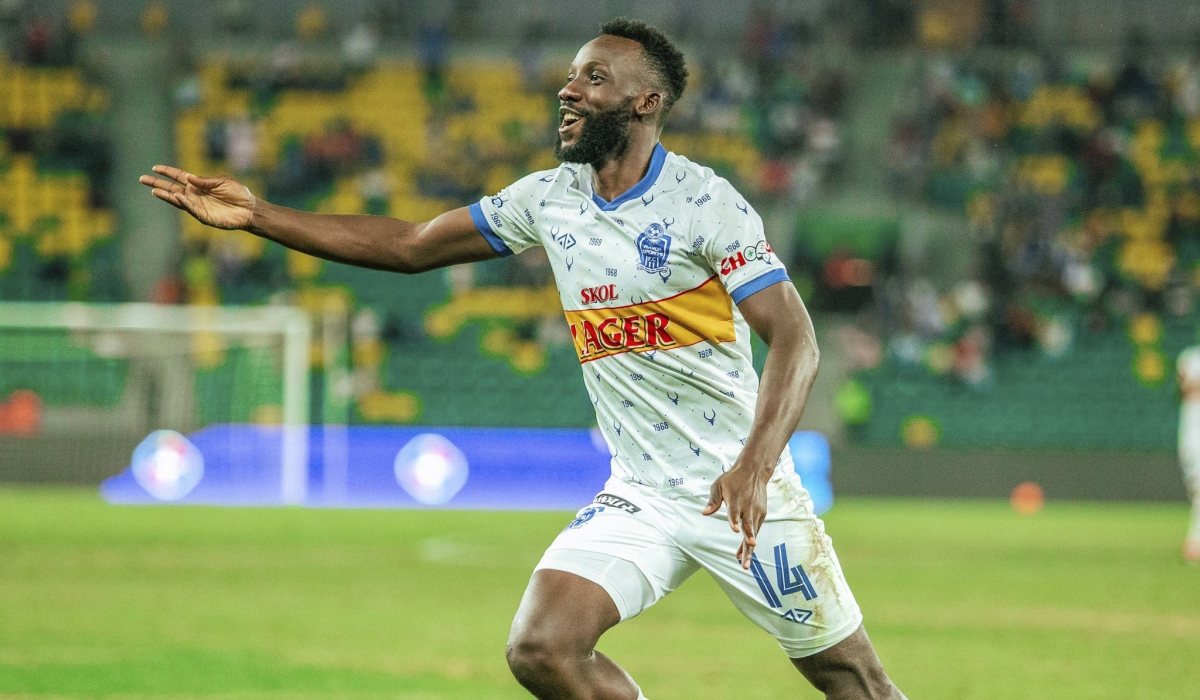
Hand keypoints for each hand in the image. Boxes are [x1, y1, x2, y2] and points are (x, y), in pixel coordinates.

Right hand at [139, 165, 255, 229]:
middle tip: (142, 179)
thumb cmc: (237, 194)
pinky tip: (177, 197)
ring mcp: (198, 206)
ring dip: (166, 195)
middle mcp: (195, 195)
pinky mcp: (204, 216)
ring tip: (153, 190)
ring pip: (178, 200)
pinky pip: (191, 209)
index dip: (167, 172)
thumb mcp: (222, 182)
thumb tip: (188, 178)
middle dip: (157, 184)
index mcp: (199, 185)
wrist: (249, 209)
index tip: (154, 168)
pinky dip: (184, 203)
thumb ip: (205, 180)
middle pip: (172, 189)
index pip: (178, 177)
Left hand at [702, 464, 770, 569]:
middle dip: (746, 544)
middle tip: (743, 560)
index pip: (735, 512)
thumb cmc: (733, 479)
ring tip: (744, 565)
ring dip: (748, 549)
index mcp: (736, 500)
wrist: (754, 470)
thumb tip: (704, 513)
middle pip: (748, 528)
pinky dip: (750, 541)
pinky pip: (755, 531)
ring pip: (753, 534)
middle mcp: (748, 507)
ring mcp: (756, 512)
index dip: (734, 521)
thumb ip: (713, 500)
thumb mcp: (719, 485)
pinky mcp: (761, 514)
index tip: (735, 530)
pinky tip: (742, 554)